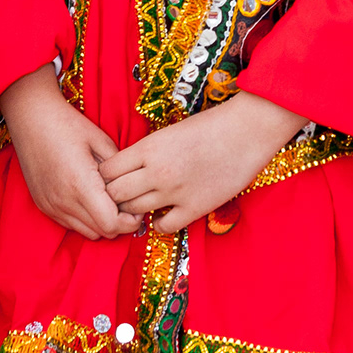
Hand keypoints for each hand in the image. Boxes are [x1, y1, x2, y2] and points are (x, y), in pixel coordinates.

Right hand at [0, 62, 141, 239]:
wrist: (30, 117)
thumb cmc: (68, 124)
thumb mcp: (102, 142)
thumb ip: (120, 172)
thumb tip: (134, 191)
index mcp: (81, 184)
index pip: (112, 224)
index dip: (130, 221)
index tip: (136, 207)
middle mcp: (64, 201)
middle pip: (102, 232)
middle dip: (119, 223)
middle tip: (126, 204)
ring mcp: (51, 205)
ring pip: (87, 232)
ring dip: (101, 222)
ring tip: (107, 201)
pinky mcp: (43, 205)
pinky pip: (71, 224)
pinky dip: (85, 219)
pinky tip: (89, 199)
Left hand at [98, 92, 305, 232]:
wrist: (247, 131)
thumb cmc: (209, 126)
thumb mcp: (168, 132)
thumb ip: (146, 151)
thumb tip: (126, 168)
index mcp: (148, 148)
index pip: (107, 170)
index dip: (106, 176)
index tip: (113, 177)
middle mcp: (156, 171)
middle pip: (114, 194)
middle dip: (113, 196)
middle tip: (122, 195)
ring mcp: (175, 192)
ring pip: (133, 211)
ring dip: (133, 210)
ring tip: (140, 205)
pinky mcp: (195, 208)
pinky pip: (163, 227)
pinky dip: (158, 223)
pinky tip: (163, 214)